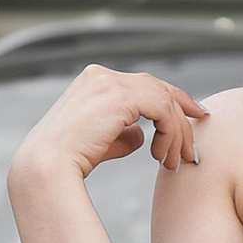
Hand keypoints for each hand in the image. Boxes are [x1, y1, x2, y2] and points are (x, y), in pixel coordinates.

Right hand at [9, 62, 210, 194]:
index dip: (172, 99)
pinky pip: (162, 108)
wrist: (47, 167)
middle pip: (157, 87)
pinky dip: (171, 131)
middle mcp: (101, 75)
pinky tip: (162, 155)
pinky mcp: (118, 95)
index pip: (143, 85)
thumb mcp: (101, 141)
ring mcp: (109, 82)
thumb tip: (142, 135)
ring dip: (176, 132)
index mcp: (94, 81)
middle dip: (183, 111)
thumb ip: (122, 133)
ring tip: (176, 161)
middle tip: (194, 142)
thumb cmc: (69, 161)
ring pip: (163, 99)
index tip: (193, 116)